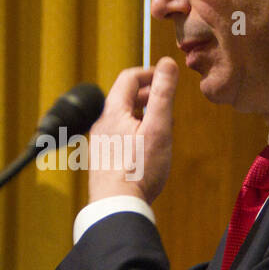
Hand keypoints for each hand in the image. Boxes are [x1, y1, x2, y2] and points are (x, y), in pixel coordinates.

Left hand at [87, 56, 178, 205]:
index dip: (150, 73)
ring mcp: (100, 142)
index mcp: (113, 110)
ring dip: (143, 116)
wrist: (116, 206)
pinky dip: (135, 132)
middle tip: (167, 102)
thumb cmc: (138, 169)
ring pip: (123, 118)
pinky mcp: (103, 159)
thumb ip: (163, 94)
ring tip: (161, 127)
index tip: (167, 78)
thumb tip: (168, 63)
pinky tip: (146, 150)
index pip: (129, 77)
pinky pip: (119, 136)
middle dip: (148, 95)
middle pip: (125, 98)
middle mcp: (101, 123)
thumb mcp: (158, 127)